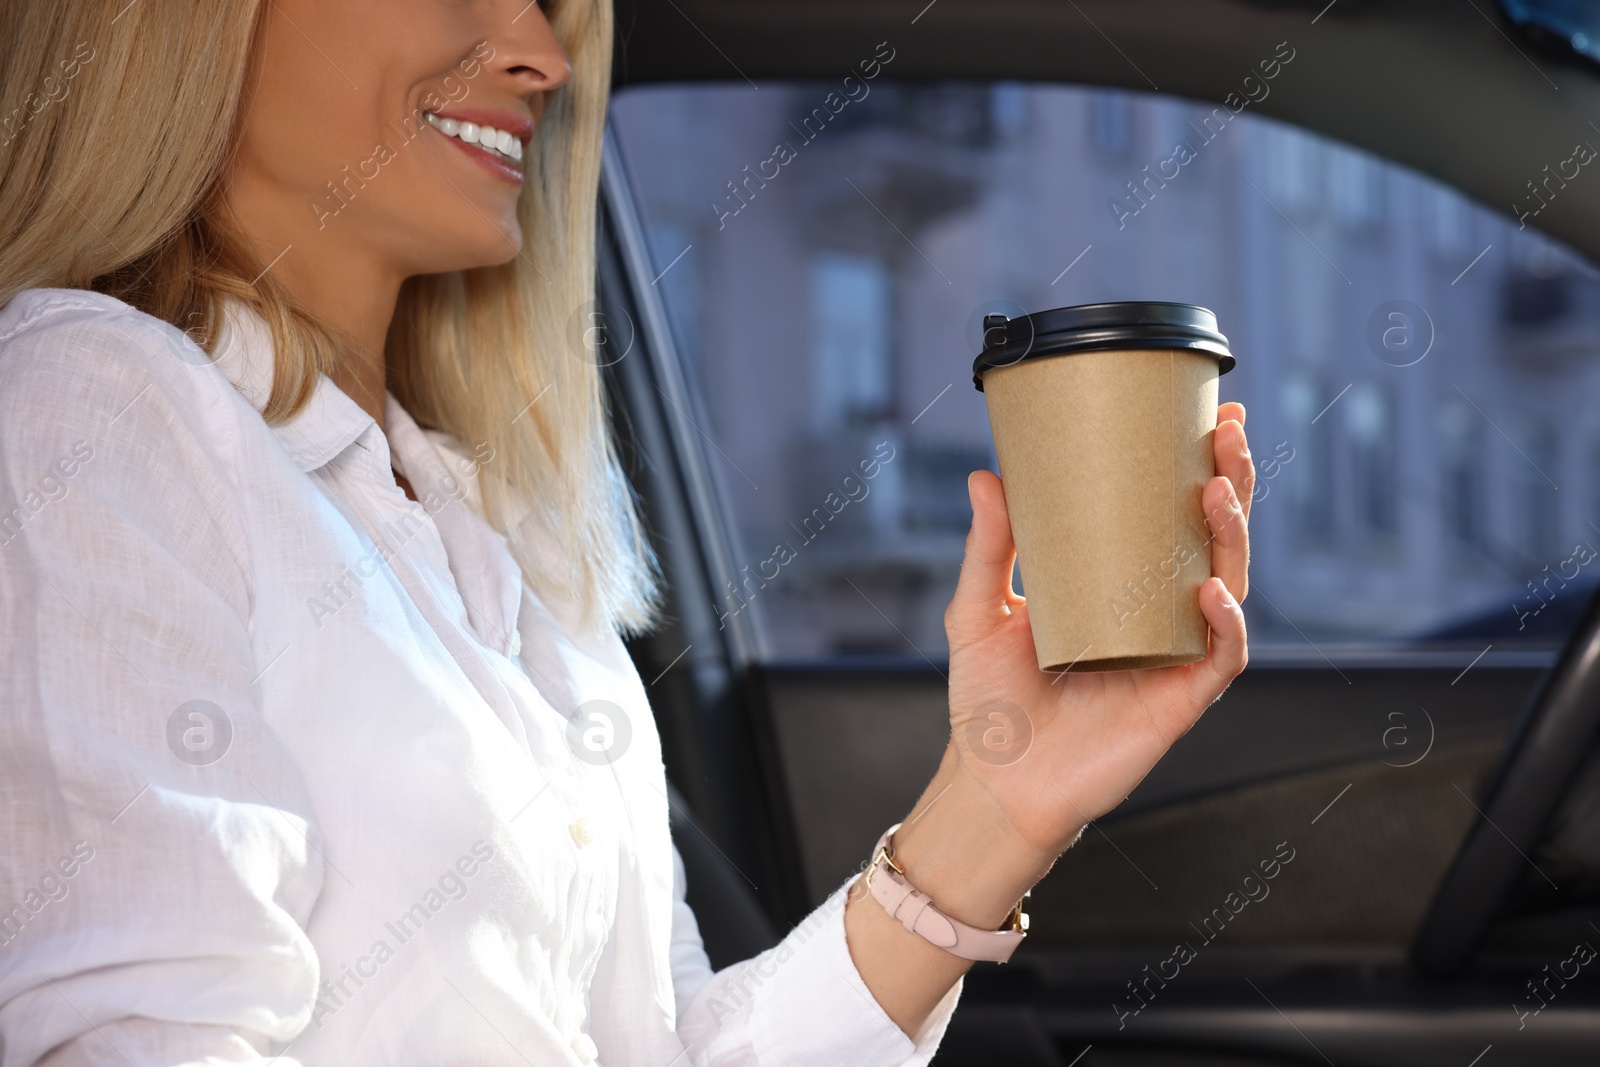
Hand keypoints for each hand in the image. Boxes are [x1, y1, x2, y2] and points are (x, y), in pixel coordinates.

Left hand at [939, 401, 1253, 860]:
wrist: (993, 782)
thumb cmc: (989, 702)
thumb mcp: (979, 611)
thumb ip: (989, 547)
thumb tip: (987, 474)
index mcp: (1119, 588)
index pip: (1171, 516)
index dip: (1199, 466)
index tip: (1209, 413)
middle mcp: (1156, 616)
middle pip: (1213, 539)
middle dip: (1230, 482)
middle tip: (1225, 432)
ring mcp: (1173, 657)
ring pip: (1228, 585)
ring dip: (1231, 536)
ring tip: (1215, 491)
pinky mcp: (1180, 701)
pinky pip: (1220, 657)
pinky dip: (1223, 622)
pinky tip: (1208, 589)